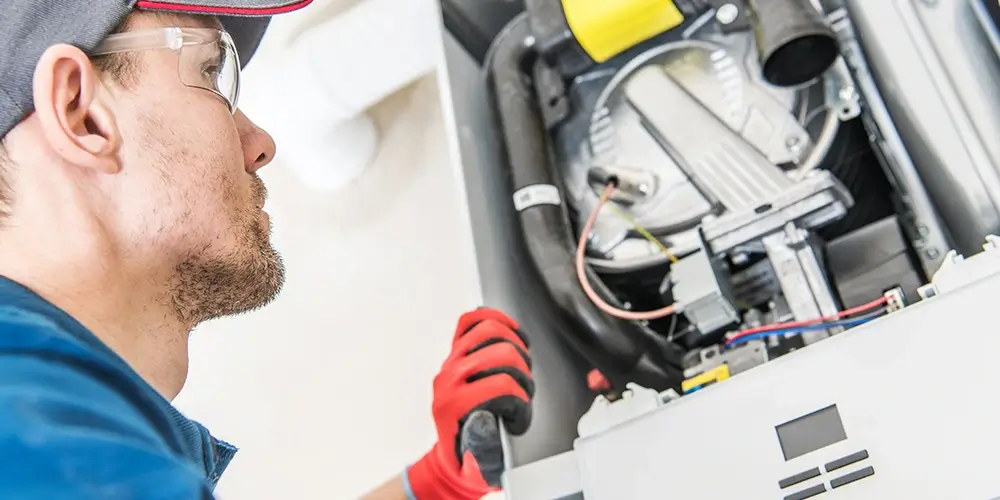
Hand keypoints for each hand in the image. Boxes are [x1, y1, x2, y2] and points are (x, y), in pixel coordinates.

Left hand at [406, 308, 533, 499]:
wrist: (452, 455)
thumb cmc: (469, 460)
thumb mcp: (480, 467)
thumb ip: (484, 447)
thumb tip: (486, 418)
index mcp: (452, 405)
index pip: (502, 385)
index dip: (520, 402)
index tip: (518, 419)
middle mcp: (448, 378)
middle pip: (502, 353)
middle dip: (523, 373)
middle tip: (522, 393)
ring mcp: (451, 361)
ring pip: (490, 330)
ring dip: (515, 347)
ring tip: (520, 368)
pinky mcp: (456, 351)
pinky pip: (472, 321)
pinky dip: (495, 319)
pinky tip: (511, 333)